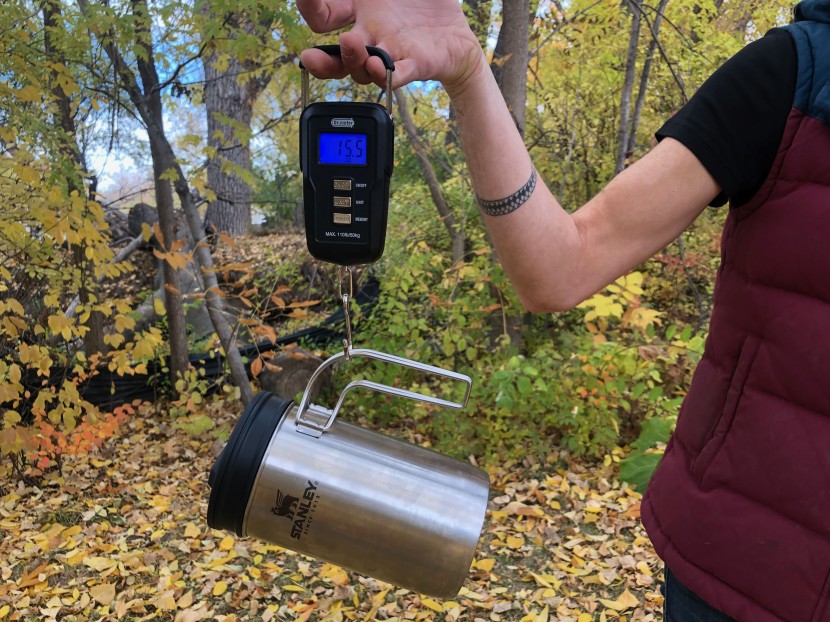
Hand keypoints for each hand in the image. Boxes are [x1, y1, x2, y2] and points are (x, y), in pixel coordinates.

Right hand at [296, 0, 484, 95]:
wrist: (457, 29)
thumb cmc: (423, 2)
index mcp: (360, 11)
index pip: (324, 17)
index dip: (310, 7)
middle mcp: (370, 37)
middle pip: (336, 58)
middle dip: (321, 61)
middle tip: (311, 56)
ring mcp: (391, 53)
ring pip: (361, 69)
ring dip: (352, 60)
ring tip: (350, 44)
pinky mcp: (416, 64)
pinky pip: (397, 75)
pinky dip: (385, 74)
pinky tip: (378, 66)